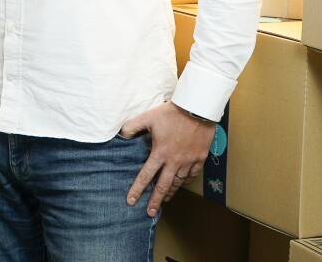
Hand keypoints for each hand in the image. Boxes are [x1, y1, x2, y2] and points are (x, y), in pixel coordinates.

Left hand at [122, 102, 215, 216]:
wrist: (197, 109)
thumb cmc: (171, 113)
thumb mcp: (147, 117)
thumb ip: (132, 126)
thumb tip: (121, 134)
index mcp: (160, 153)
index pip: (146, 176)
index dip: (137, 189)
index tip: (131, 201)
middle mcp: (175, 161)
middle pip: (163, 186)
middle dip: (155, 200)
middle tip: (150, 212)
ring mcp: (189, 161)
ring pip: (179, 182)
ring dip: (171, 192)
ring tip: (164, 200)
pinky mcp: (200, 158)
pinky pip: (192, 175)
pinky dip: (185, 181)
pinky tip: (181, 184)